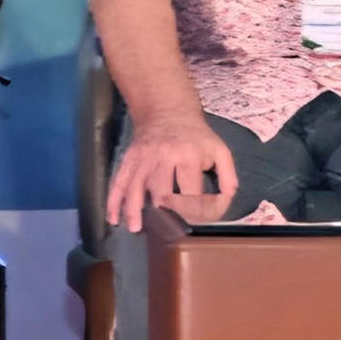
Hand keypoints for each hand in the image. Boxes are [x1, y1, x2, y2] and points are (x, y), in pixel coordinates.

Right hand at [108, 111, 240, 230]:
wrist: (167, 109)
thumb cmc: (196, 135)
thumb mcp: (219, 150)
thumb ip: (227, 178)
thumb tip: (224, 203)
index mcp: (188, 157)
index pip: (190, 193)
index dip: (193, 212)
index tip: (194, 222)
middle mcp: (163, 158)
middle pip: (160, 193)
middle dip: (163, 215)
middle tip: (167, 229)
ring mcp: (143, 158)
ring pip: (135, 188)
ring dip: (134, 211)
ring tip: (136, 229)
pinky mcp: (129, 158)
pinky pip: (119, 181)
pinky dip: (114, 200)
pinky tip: (113, 217)